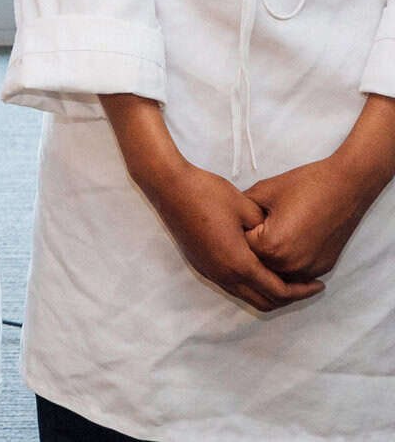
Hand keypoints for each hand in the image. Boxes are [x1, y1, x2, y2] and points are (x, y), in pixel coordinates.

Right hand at [145, 161, 325, 312]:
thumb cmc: (207, 192)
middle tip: (305, 286)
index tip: (319, 285)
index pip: (277, 290)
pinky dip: (251, 283)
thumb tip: (277, 239)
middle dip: (287, 298)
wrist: (168, 186)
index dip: (301, 291)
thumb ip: (265, 228)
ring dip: (267, 291)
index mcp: (239, 263)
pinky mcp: (201, 264)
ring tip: (285, 276)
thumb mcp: (245, 206)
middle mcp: (224, 275)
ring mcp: (210, 271)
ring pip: (246, 295)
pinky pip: (233, 285)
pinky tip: (257, 265)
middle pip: (263, 301)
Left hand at [244, 155, 382, 279]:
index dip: (239, 233)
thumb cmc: (304, 184)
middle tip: (252, 228)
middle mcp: (289, 265)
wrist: (345, 187)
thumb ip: (243, 208)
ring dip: (270, 260)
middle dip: (252, 249)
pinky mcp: (322, 269)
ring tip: (269, 235)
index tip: (239, 221)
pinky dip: (288, 263)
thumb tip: (230, 217)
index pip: (242, 248)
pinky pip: (297, 273)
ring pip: (278, 273)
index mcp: (272, 246)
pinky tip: (287, 243)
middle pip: (259, 265)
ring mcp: (308, 270)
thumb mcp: (264, 190)